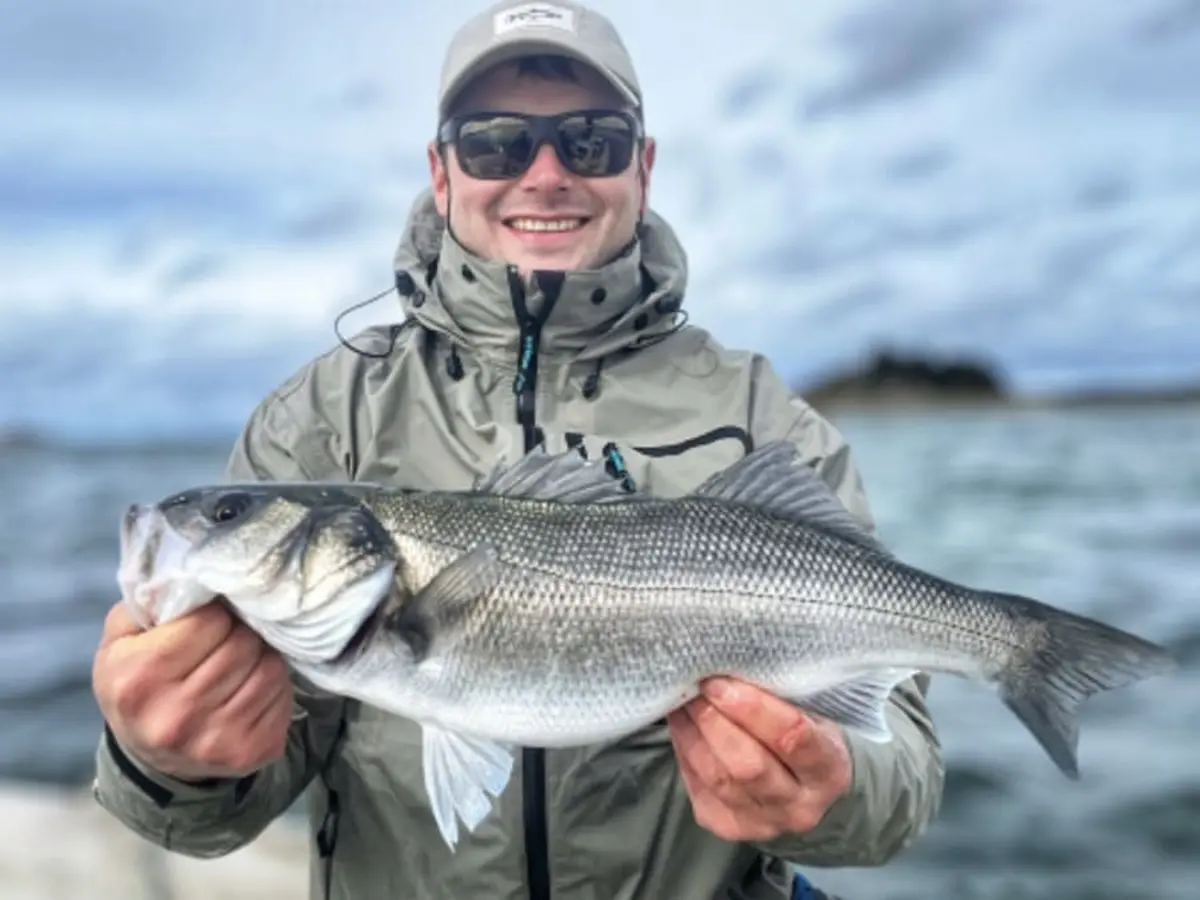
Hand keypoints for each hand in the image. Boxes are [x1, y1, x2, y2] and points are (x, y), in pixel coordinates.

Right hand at [92, 599, 292, 780]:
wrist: (150, 758)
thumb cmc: (138, 685)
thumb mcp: (120, 641)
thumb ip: (149, 602)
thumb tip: (191, 574)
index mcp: (139, 679)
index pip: (209, 621)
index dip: (215, 613)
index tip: (211, 618)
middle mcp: (175, 715)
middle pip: (242, 644)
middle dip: (241, 631)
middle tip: (232, 634)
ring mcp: (214, 739)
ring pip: (269, 668)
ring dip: (261, 655)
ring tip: (243, 658)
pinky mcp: (249, 752)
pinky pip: (283, 696)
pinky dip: (275, 684)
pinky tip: (252, 686)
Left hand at [667, 677, 852, 842]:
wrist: (811, 791)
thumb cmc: (810, 736)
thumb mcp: (814, 715)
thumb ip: (781, 698)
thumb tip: (728, 667)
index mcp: (828, 770)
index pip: (792, 738)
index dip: (752, 708)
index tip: (721, 681)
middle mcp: (798, 806)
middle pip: (748, 765)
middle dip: (714, 720)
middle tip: (695, 687)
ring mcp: (764, 823)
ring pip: (718, 779)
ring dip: (693, 734)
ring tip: (683, 700)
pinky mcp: (729, 827)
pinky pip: (700, 788)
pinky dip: (686, 751)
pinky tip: (682, 725)